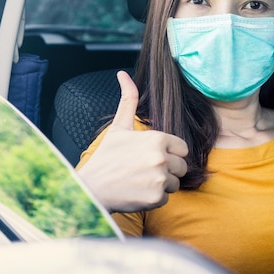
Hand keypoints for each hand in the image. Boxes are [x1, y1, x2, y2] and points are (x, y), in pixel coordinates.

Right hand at [77, 71, 188, 212]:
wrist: (91, 189)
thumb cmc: (106, 158)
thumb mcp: (119, 127)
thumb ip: (128, 100)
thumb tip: (123, 74)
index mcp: (157, 138)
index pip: (182, 148)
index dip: (169, 153)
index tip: (150, 156)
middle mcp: (161, 157)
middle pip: (182, 167)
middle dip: (167, 170)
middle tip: (144, 170)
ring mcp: (159, 178)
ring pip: (175, 183)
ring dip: (161, 185)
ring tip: (140, 181)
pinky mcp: (156, 197)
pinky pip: (166, 198)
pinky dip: (154, 199)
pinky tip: (137, 192)